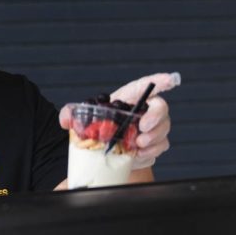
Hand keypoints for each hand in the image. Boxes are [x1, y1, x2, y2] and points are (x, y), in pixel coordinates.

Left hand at [60, 72, 178, 168]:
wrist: (107, 149)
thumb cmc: (99, 126)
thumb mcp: (83, 118)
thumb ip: (70, 114)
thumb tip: (65, 119)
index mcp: (130, 97)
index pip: (147, 84)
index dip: (161, 81)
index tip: (170, 80)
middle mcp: (146, 110)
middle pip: (161, 108)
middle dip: (156, 118)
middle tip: (142, 128)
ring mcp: (153, 127)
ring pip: (164, 129)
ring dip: (153, 138)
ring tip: (138, 145)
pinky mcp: (154, 144)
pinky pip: (160, 146)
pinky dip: (151, 152)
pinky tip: (138, 154)